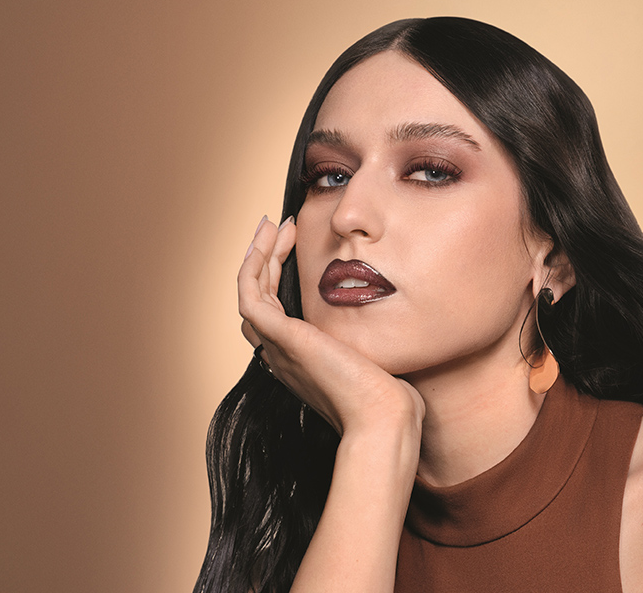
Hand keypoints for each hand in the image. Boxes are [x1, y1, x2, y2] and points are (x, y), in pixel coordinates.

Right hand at [237, 216, 424, 437]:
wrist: (384, 418)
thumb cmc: (389, 400)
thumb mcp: (376, 361)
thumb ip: (371, 341)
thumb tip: (392, 322)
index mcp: (301, 361)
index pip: (274, 313)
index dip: (277, 278)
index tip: (294, 245)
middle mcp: (282, 354)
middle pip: (257, 298)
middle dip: (264, 259)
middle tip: (277, 227)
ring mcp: (279, 347)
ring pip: (250, 291)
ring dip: (257, 254)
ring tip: (272, 224)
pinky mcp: (283, 338)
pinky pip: (250, 293)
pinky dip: (255, 263)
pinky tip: (271, 239)